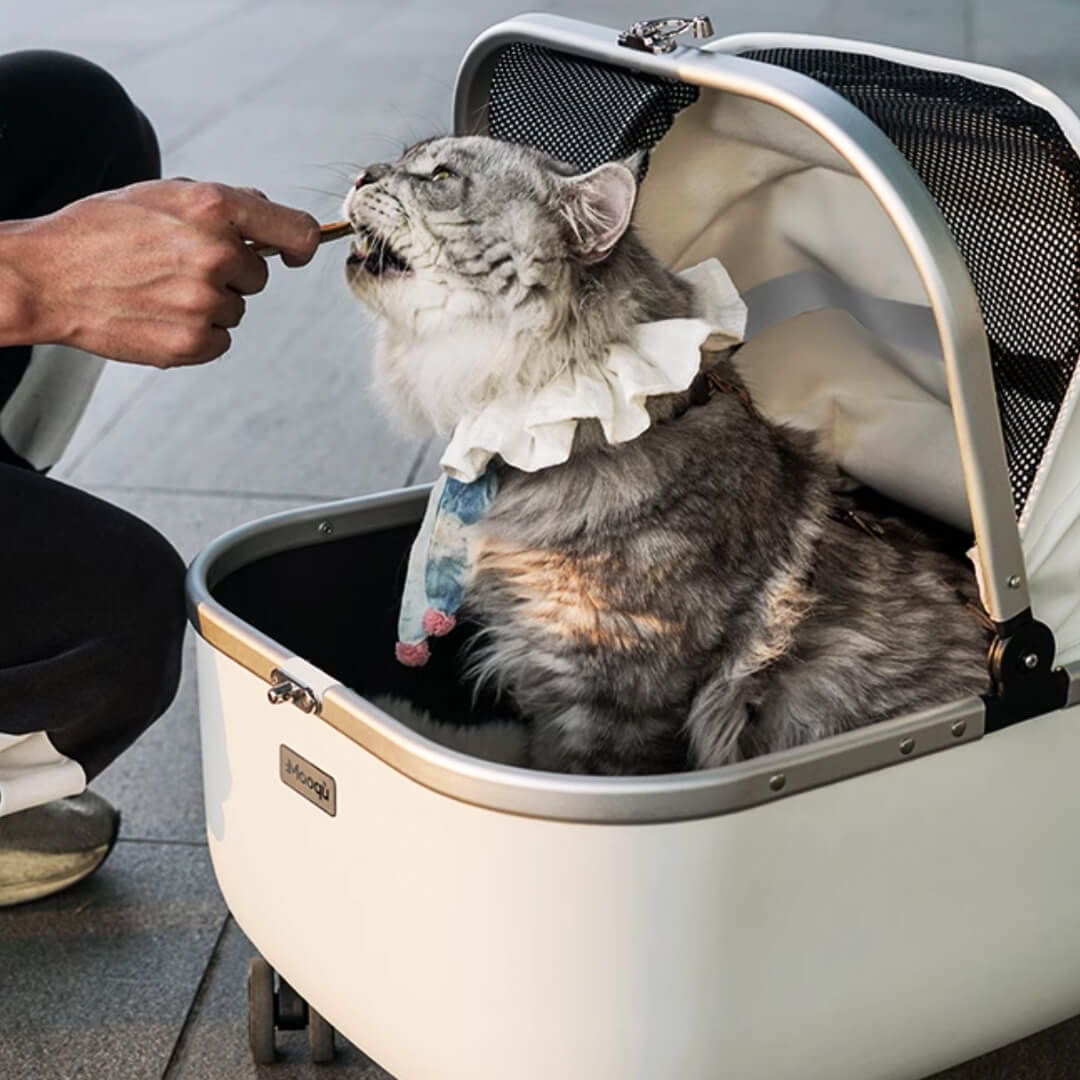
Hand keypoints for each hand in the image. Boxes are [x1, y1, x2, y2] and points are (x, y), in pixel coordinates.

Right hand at [4, 180, 319, 366]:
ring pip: (237, 309)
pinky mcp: (193, 342)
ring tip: (160, 289)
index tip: (294, 254)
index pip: (295, 230)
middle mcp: (216, 253)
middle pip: (258, 276)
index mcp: (213, 208)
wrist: (46, 277)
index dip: (301, 245)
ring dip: (210, 304)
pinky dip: (197, 334)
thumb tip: (265, 210)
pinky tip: (159, 315)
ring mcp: (206, 302)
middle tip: (178, 266)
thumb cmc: (99, 231)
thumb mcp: (160, 194)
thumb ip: (219, 203)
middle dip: (230, 273)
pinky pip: (220, 340)